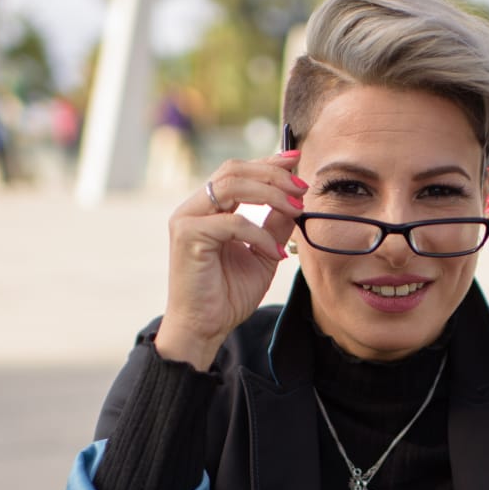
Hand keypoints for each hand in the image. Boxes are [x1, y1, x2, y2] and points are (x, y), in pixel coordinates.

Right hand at [154, 152, 304, 369]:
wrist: (204, 328)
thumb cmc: (227, 296)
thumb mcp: (262, 254)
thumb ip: (275, 226)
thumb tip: (297, 201)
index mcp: (208, 208)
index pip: (237, 172)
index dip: (266, 162)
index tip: (295, 160)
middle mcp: (193, 208)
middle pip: (233, 170)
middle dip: (272, 174)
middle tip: (301, 188)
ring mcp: (187, 219)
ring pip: (231, 186)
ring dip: (270, 193)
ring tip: (296, 209)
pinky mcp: (187, 235)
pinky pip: (232, 222)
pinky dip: (259, 233)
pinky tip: (275, 252)